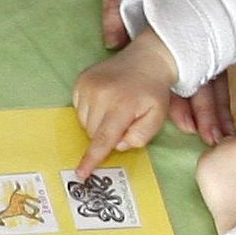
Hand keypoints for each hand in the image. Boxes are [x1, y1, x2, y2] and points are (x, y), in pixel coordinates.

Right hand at [73, 37, 179, 168]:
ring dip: (97, 123)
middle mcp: (101, 94)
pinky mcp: (80, 81)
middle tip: (122, 120)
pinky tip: (104, 100)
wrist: (146, 60)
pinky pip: (78, 109)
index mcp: (122, 105)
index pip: (103, 139)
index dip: (91, 159)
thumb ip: (140, 136)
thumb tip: (118, 144)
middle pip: (93, 133)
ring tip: (114, 107)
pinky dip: (90, 111)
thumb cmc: (153, 93)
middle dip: (106, 135)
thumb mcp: (157, 117)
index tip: (80, 174)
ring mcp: (88, 85)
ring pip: (84, 123)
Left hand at [98, 0, 235, 140]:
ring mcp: (202, 24)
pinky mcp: (204, 25)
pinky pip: (212, 62)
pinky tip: (215, 110)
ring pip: (213, 71)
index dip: (182, 92)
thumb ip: (114, 0)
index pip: (178, 59)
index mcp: (170, 11)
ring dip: (215, 104)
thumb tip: (112, 41)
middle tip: (212, 140)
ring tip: (218, 135)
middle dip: (208, 108)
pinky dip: (215, 88)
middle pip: (204, 72)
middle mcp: (191, 23)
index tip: (184, 120)